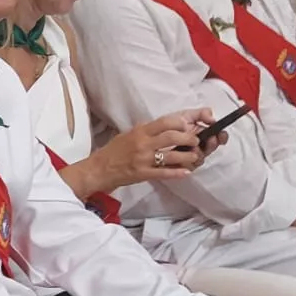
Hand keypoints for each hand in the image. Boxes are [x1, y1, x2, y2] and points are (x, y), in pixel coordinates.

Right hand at [87, 111, 207, 190]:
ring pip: (172, 156)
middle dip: (189, 138)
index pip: (165, 122)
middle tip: (195, 141)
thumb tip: (164, 127)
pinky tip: (186, 172)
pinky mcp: (143, 174)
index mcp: (140, 131)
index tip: (187, 126)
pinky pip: (164, 173)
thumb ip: (146, 131)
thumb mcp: (128, 134)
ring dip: (187, 156)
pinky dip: (177, 173)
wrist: (99, 169)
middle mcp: (143, 144)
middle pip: (172, 137)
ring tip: (194, 156)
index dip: (180, 123)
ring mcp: (144, 159)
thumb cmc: (114, 151)